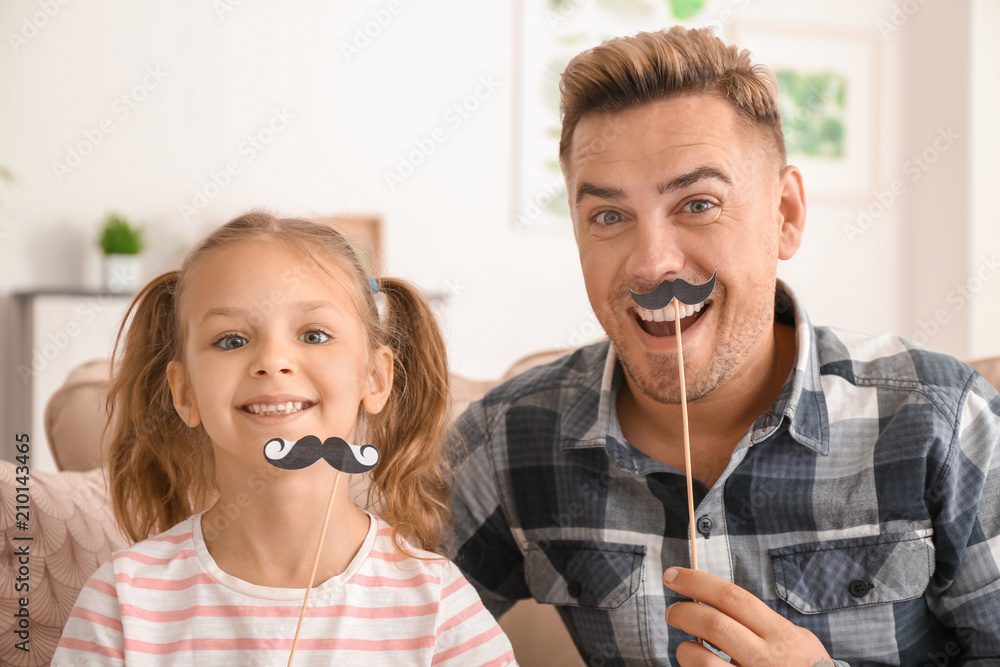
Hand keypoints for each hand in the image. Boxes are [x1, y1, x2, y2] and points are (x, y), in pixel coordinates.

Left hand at [663, 567, 833, 666]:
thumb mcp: (797, 641)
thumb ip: (763, 623)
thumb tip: (718, 602)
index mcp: (779, 634)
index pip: (732, 597)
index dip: (697, 582)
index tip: (673, 575)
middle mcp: (766, 657)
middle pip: (714, 624)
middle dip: (683, 613)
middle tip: (672, 612)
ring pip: (703, 660)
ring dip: (685, 650)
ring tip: (685, 648)